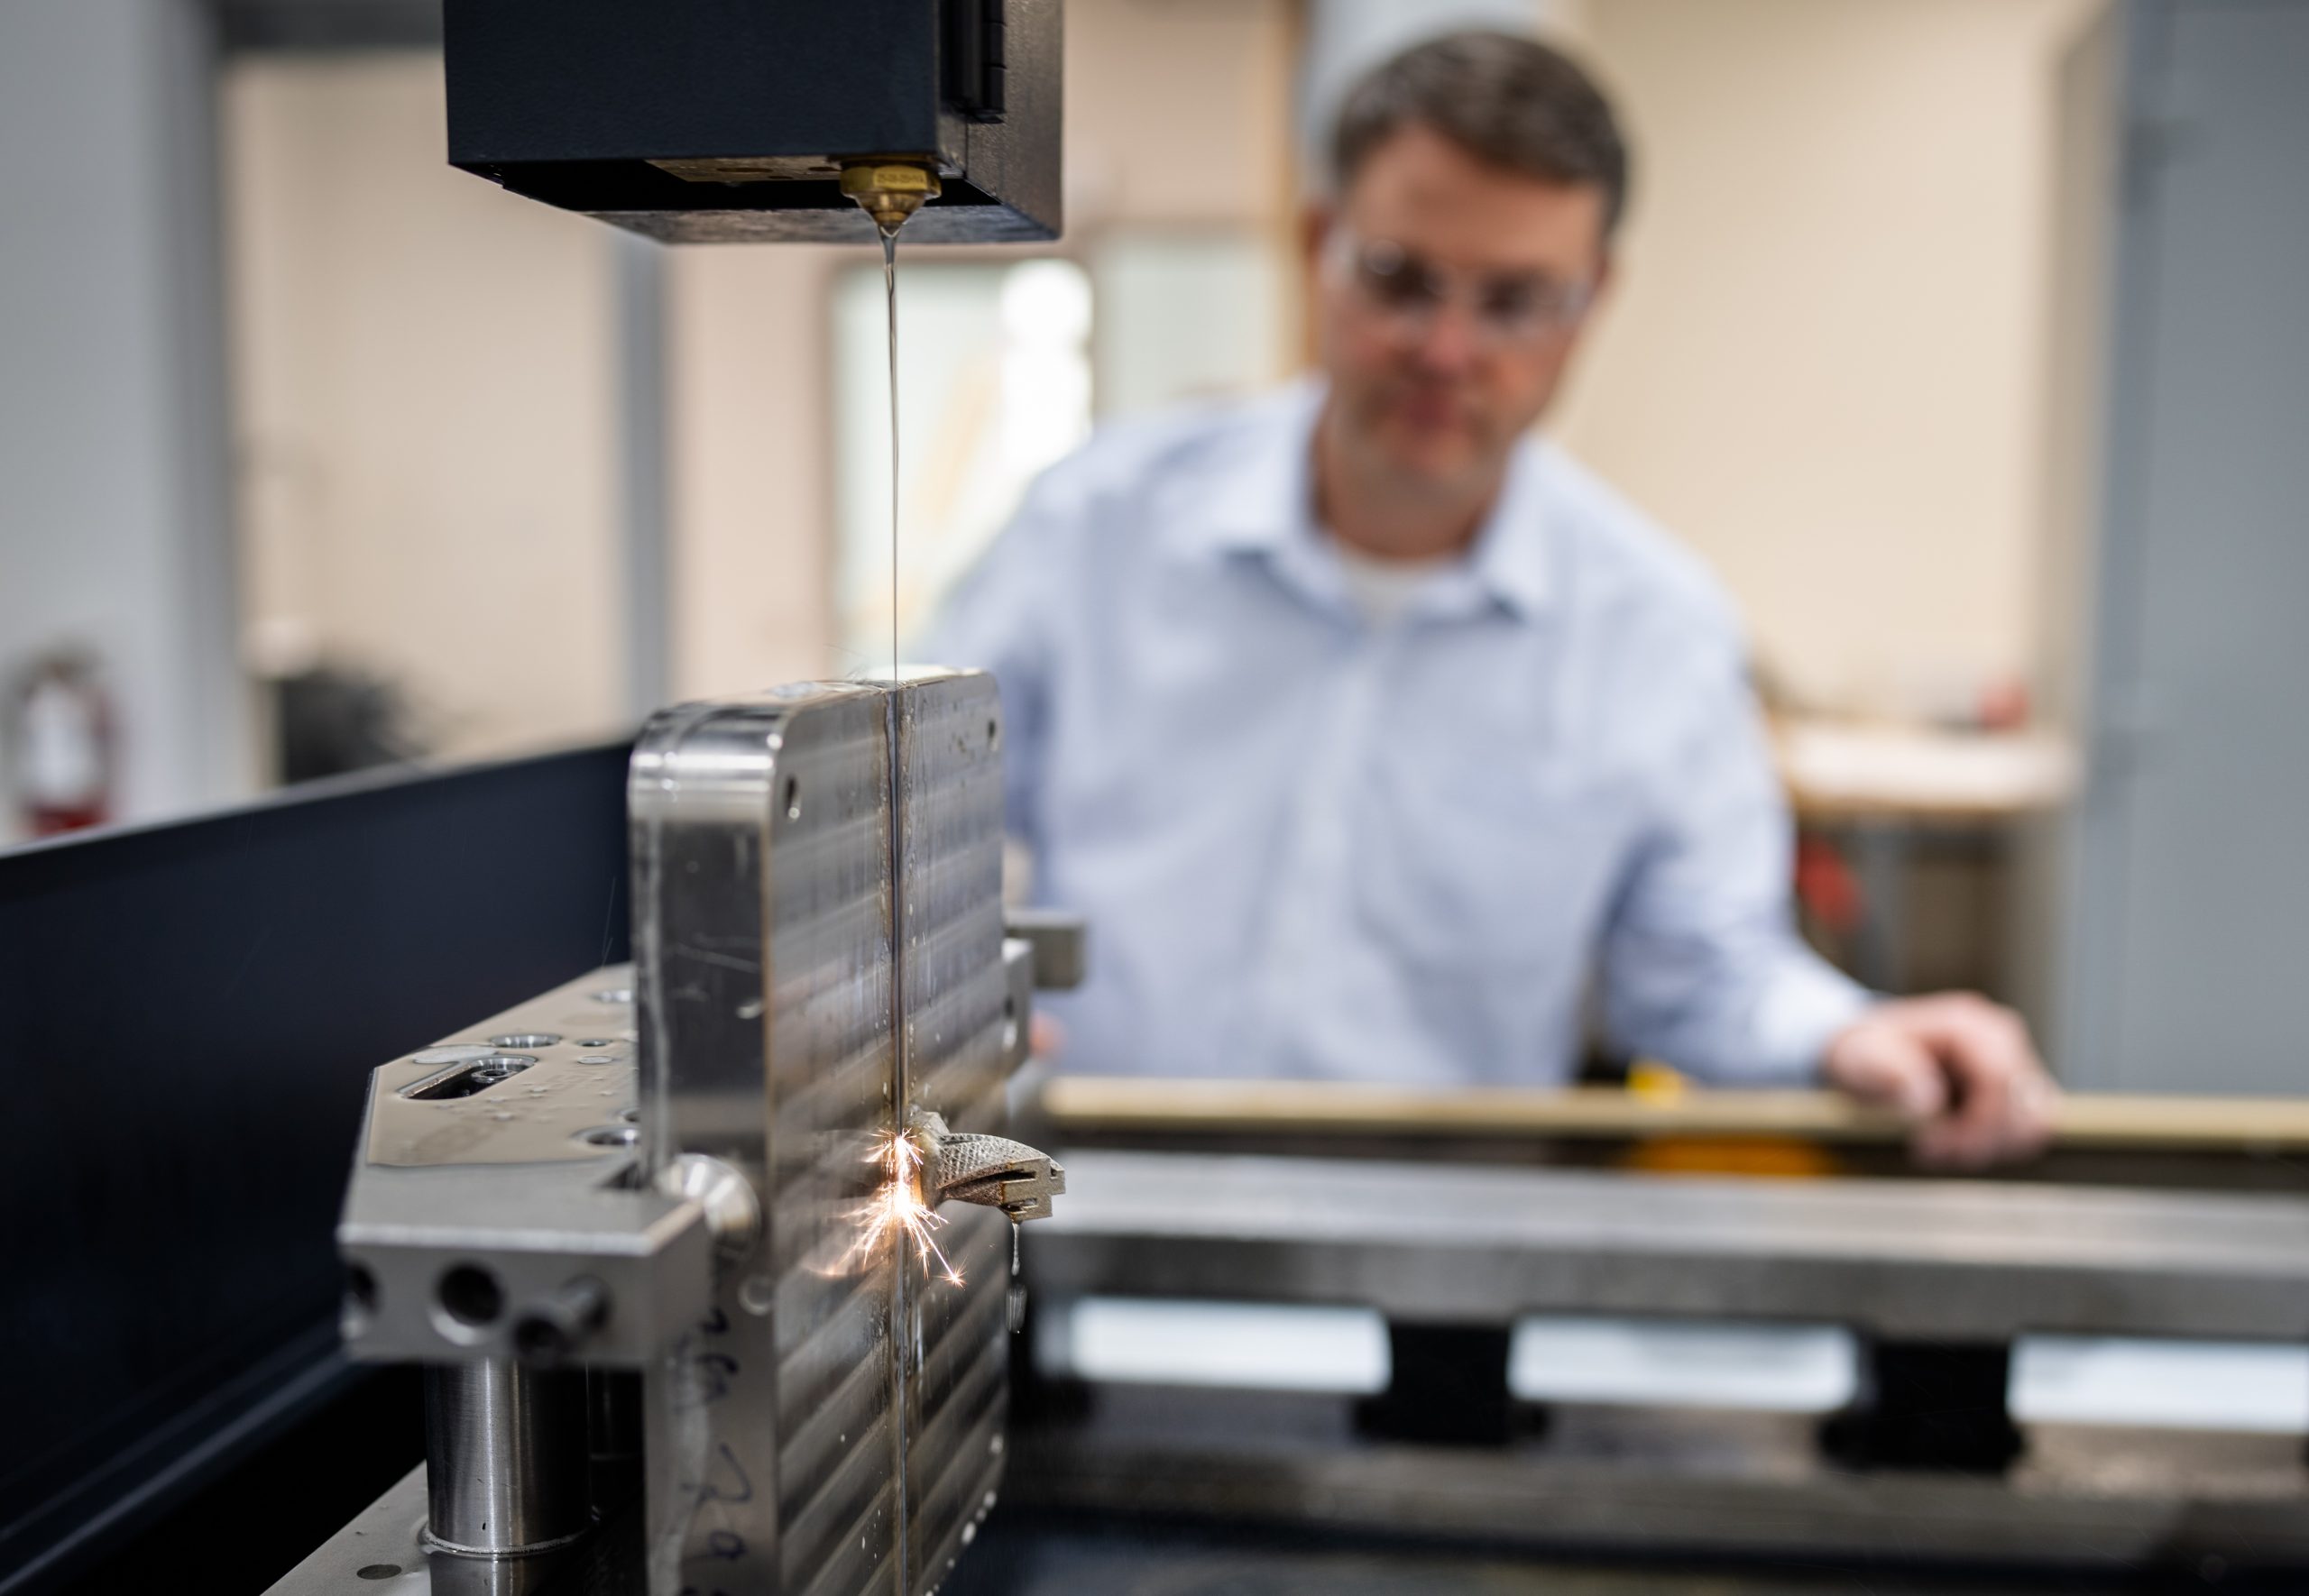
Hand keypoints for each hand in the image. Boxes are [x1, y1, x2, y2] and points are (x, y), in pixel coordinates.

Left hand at [1821, 993, 2057, 1167]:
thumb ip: (1891, 1075)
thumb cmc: (1866, 1053)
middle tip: (1930, 1150)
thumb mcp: (1862, 1060)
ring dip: (1990, 1147)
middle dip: (1979, 1141)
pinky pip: (2027, 1129)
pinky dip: (1994, 1145)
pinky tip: (1954, 1144)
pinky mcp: (2014, 1089)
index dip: (1974, 1124)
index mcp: (1969, 1025)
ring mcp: (2013, 1063)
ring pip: (2034, 1124)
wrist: (1867, 1053)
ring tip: (1940, 1148)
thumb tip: (1926, 1102)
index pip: (2001, 1082)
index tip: (1931, 1144)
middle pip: (2026, 1109)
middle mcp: (2002, 1039)